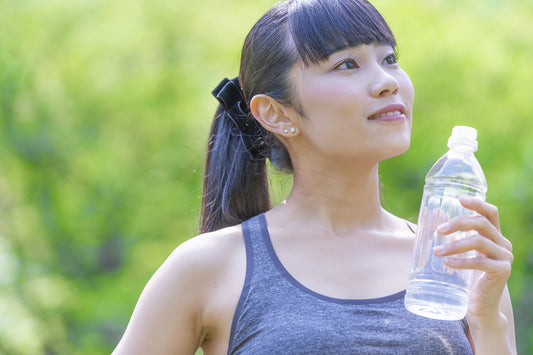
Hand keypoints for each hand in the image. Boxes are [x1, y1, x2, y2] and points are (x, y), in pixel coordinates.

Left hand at [432, 197, 512, 319]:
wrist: (480, 305)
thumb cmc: (468, 277)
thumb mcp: (462, 253)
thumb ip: (455, 235)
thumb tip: (437, 214)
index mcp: (495, 236)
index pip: (491, 213)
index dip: (477, 203)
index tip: (459, 199)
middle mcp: (503, 244)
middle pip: (482, 224)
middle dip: (458, 224)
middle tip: (439, 231)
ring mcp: (505, 257)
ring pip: (479, 241)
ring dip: (455, 245)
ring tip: (436, 252)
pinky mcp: (502, 271)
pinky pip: (480, 262)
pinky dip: (461, 261)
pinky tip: (447, 263)